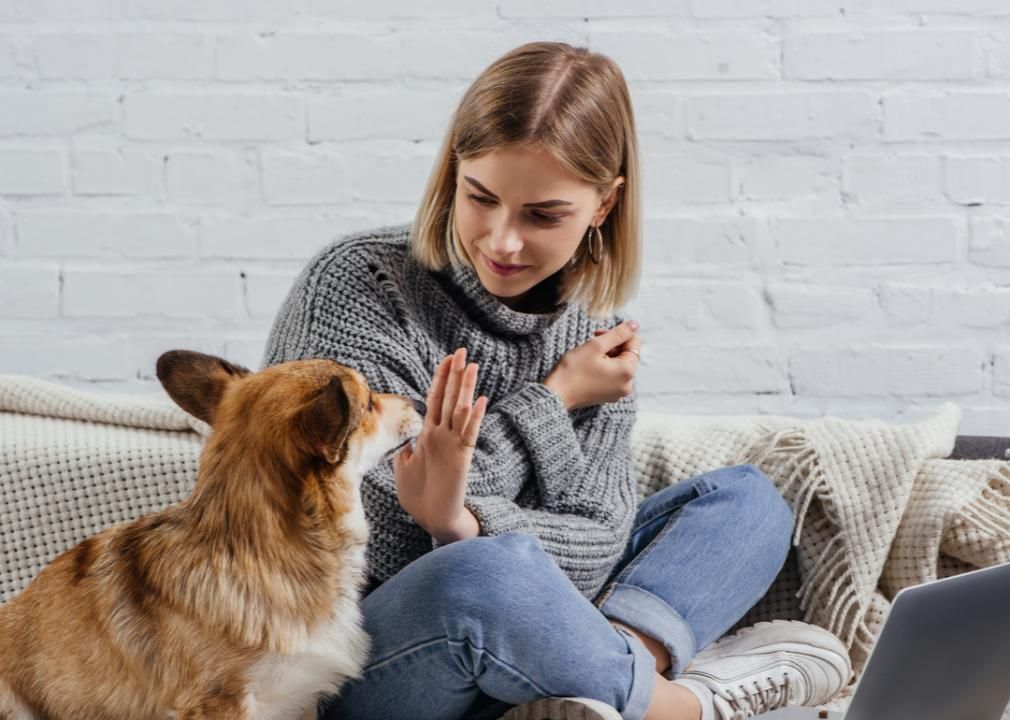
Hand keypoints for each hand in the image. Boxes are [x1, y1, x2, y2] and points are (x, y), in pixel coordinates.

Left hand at [392, 347, 487, 542]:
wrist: (432, 520)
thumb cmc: (418, 497)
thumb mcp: (403, 467)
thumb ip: (404, 448)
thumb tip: (401, 436)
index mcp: (429, 435)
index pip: (435, 400)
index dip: (440, 378)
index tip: (446, 358)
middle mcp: (443, 435)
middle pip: (449, 398)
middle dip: (454, 374)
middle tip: (461, 350)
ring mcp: (453, 445)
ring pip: (461, 410)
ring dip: (466, 388)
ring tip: (472, 365)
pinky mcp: (461, 457)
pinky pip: (469, 433)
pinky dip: (475, 417)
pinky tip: (480, 400)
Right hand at [543, 320, 639, 410]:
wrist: (556, 395)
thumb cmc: (574, 370)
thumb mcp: (596, 346)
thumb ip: (618, 333)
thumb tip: (635, 325)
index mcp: (628, 371)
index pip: (633, 343)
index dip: (617, 334)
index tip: (598, 334)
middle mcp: (628, 384)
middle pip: (627, 355)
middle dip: (612, 346)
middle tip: (591, 344)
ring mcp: (619, 392)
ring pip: (619, 365)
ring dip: (607, 356)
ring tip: (589, 357)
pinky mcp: (610, 396)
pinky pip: (613, 376)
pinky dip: (605, 368)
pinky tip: (590, 367)